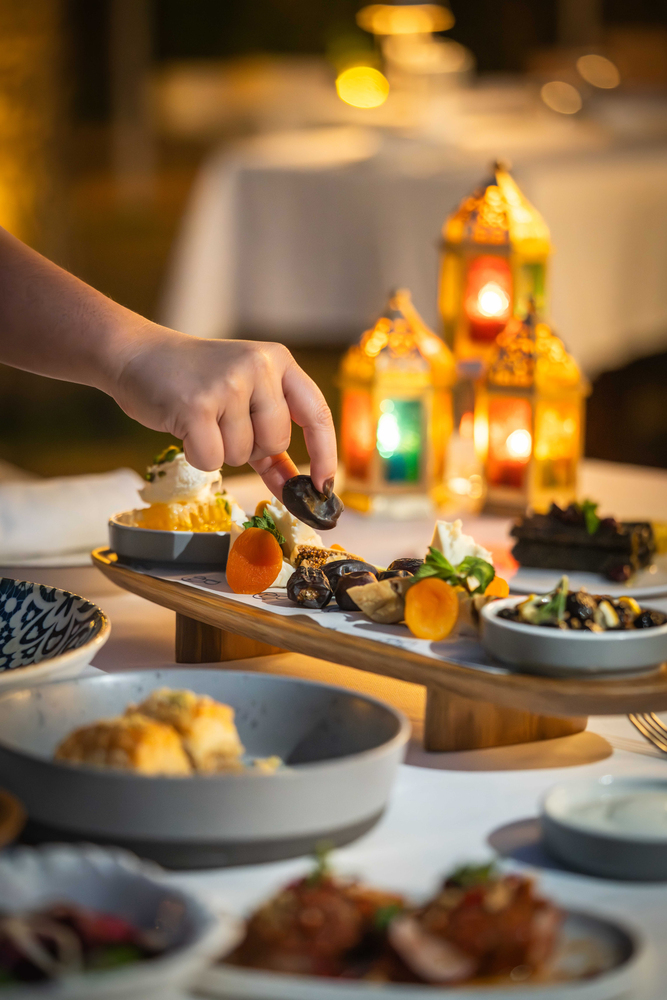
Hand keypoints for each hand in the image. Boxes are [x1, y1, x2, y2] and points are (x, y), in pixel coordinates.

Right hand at [112, 327, 336, 496]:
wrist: (136, 356)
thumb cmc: (193, 381)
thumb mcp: (243, 396)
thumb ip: (271, 438)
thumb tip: (299, 489)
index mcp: (277, 360)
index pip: (317, 412)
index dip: (325, 453)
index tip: (324, 487)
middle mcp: (259, 366)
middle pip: (276, 442)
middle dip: (251, 448)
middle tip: (222, 422)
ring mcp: (228, 384)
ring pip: (243, 455)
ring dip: (220, 450)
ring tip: (200, 418)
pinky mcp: (197, 405)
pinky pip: (212, 461)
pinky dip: (197, 455)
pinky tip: (185, 427)